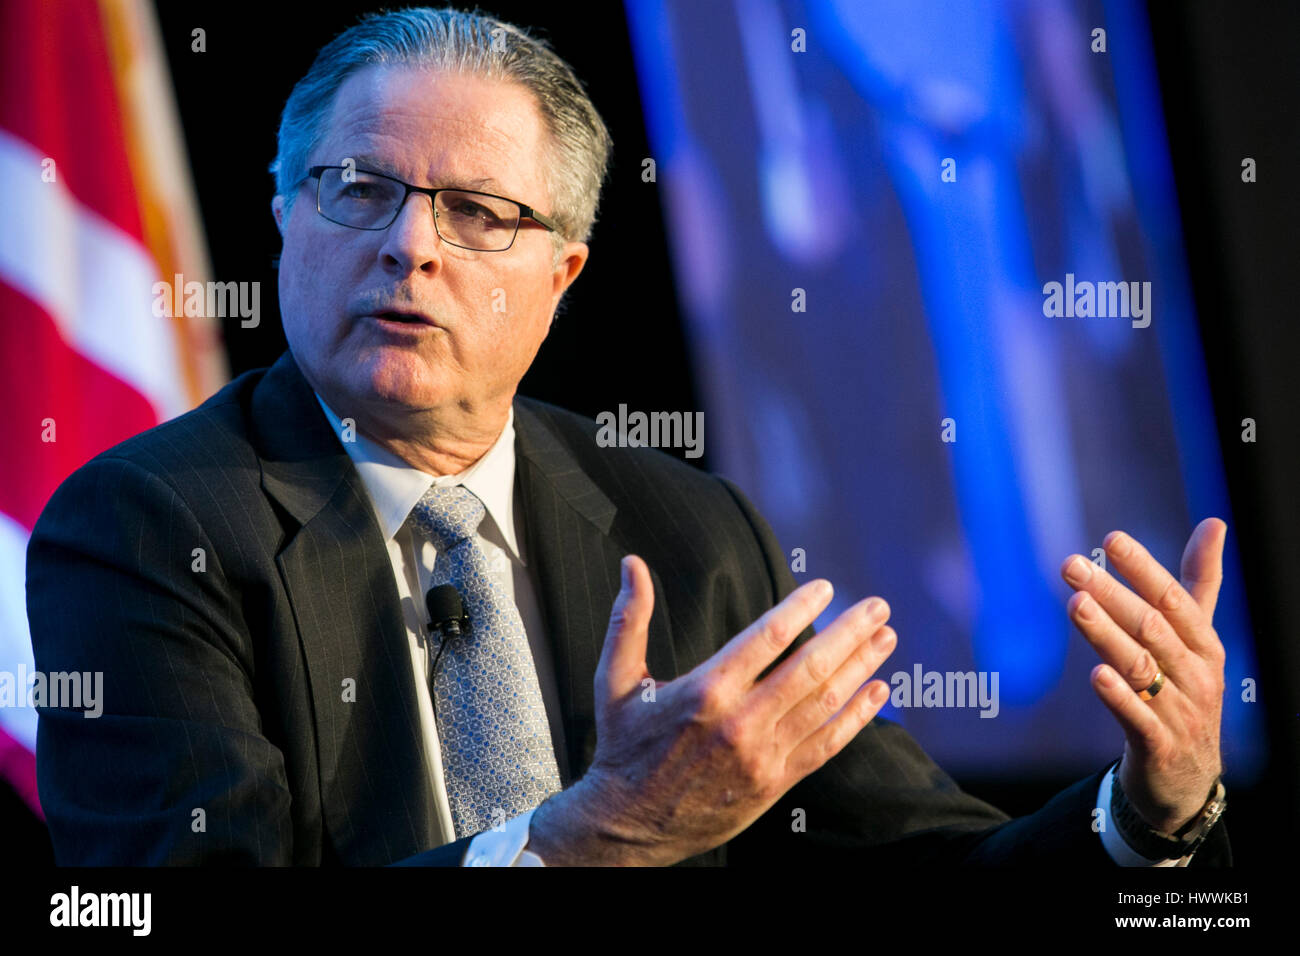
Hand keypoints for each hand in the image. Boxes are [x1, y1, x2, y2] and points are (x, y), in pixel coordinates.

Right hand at [527, 554, 896, 865]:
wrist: (629, 824)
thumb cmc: (623, 746)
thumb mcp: (613, 679)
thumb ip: (628, 619)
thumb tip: (632, 564)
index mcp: (705, 691)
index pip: (766, 639)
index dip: (801, 609)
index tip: (826, 588)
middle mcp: (740, 722)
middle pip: (809, 668)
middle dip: (849, 633)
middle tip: (877, 607)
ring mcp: (762, 756)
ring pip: (824, 704)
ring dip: (861, 667)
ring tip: (886, 638)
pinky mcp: (775, 783)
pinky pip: (826, 746)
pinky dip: (857, 718)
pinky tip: (877, 692)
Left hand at [1060, 518, 1226, 834]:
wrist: (1187, 777)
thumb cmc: (1185, 691)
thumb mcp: (1196, 639)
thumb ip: (1199, 582)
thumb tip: (1213, 522)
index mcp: (1203, 644)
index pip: (1173, 598)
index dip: (1143, 569)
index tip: (1111, 538)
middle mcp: (1194, 674)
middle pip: (1150, 627)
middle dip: (1111, 594)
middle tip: (1070, 566)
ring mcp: (1179, 711)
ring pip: (1140, 667)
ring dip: (1106, 634)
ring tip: (1075, 605)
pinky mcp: (1158, 745)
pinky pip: (1138, 718)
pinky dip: (1118, 696)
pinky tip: (1095, 675)